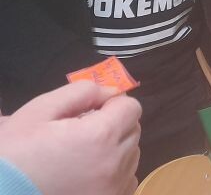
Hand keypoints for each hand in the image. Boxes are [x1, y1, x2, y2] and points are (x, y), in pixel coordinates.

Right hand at [0, 81, 141, 194]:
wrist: (3, 192)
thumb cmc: (16, 153)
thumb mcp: (39, 111)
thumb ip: (80, 93)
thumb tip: (110, 91)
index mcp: (100, 136)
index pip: (131, 107)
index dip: (112, 104)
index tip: (92, 111)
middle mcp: (114, 163)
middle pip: (133, 129)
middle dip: (113, 124)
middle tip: (82, 131)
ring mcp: (114, 187)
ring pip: (132, 154)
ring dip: (115, 147)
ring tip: (82, 153)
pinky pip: (127, 178)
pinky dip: (114, 171)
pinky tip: (88, 172)